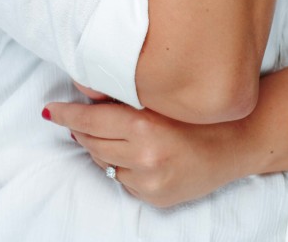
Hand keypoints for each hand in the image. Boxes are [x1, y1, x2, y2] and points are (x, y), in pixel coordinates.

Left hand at [44, 98, 244, 207]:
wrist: (236, 144)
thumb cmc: (201, 112)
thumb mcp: (162, 96)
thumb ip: (125, 94)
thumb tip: (85, 89)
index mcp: (145, 126)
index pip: (91, 120)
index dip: (67, 114)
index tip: (51, 110)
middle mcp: (145, 158)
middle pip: (93, 144)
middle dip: (81, 130)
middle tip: (75, 117)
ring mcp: (150, 183)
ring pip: (105, 163)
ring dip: (99, 147)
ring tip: (105, 132)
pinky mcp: (156, 199)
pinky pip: (123, 180)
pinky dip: (121, 165)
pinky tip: (132, 153)